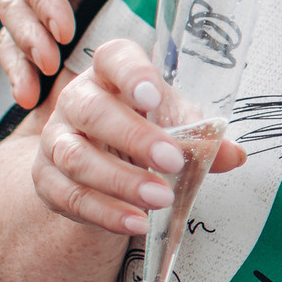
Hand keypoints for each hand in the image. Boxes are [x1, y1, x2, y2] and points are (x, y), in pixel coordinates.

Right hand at [0, 0, 175, 107]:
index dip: (44, 0)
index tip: (63, 30)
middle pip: (15, 5)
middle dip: (29, 37)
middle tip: (49, 64)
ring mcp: (34, 2)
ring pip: (13, 33)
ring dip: (21, 63)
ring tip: (30, 94)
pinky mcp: (46, 28)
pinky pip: (26, 52)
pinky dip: (26, 74)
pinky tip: (32, 99)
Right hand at [31, 38, 244, 234]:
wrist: (101, 164)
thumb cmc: (143, 130)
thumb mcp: (174, 125)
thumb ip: (201, 137)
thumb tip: (234, 155)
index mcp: (109, 73)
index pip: (113, 59)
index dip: (131, 74)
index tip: (152, 94)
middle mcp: (76, 100)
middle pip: (94, 111)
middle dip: (134, 137)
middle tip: (172, 161)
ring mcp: (56, 139)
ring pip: (78, 158)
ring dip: (122, 182)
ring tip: (160, 199)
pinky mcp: (47, 179)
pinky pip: (72, 197)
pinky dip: (106, 213)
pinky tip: (137, 223)